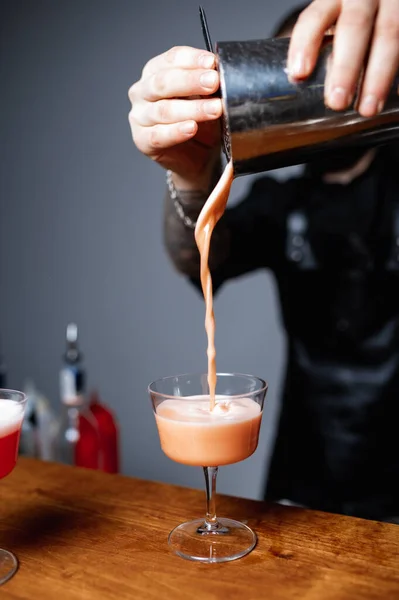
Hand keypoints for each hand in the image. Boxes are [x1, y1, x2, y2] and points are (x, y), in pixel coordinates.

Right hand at [128, 46, 222, 188]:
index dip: (192, 59)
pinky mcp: (142, 140)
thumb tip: (222, 75)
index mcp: (156, 72)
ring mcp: (140, 116)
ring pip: (163, 110)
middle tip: (213, 82)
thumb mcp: (207, 100)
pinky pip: (158, 135)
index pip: (171, 59)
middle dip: (191, 81)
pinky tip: (191, 128)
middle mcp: (143, 92)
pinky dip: (176, 132)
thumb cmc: (199, 124)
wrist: (196, 158)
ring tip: (214, 109)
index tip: (212, 62)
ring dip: (192, 109)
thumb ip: (209, 86)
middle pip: (163, 82)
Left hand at [287, 0, 398, 116]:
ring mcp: (392, 5)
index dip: (306, 43)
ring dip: (378, 76)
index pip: (316, 16)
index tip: (299, 73)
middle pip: (355, 25)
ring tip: (368, 108)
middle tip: (337, 102)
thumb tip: (301, 85)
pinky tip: (396, 92)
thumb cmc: (353, 19)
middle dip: (345, 67)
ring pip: (389, 34)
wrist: (382, 2)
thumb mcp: (335, 21)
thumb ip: (321, 46)